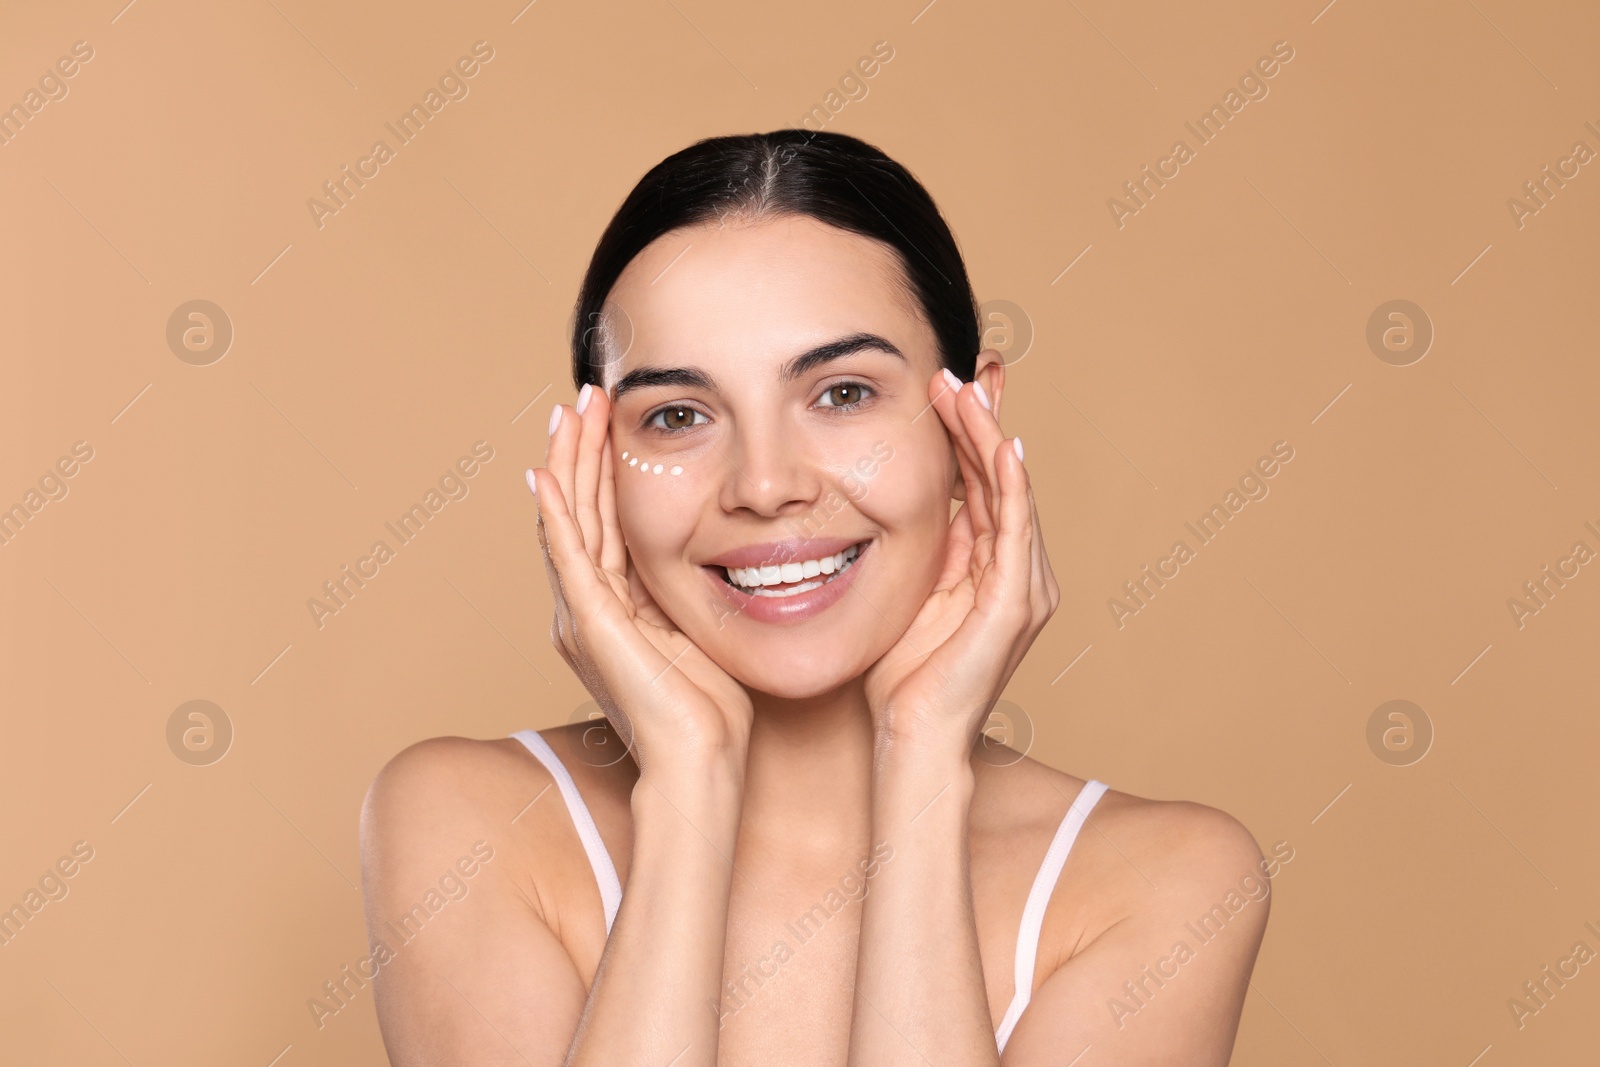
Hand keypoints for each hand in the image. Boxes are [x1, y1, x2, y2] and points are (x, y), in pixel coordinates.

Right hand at [528, 384, 753, 775]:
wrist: (702, 760)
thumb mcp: (701, 628)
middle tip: (584, 394)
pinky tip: (544, 474)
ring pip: (569, 520)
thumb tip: (720, 548)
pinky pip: (567, 556)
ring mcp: (583, 613)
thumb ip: (689, 590)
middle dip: (581, 449)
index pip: (603, 520)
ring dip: (569, 462)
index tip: (611, 418)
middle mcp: (588, 606)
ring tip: (571, 411)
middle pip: (580, 510)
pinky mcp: (588, 623)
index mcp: (614, 606)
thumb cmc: (713, 709)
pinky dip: (555, 513)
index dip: (603, 467)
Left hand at [862, 363, 1059, 754]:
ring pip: (1010, 492)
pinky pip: (1014, 530)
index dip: (968, 435)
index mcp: (993, 569)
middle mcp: (1020, 573)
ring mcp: (1023, 588)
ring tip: (967, 389)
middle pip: (1001, 479)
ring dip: (989, 437)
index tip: (947, 387)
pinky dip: (1008, 484)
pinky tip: (998, 444)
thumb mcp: (908, 593)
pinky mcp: (1014, 605)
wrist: (911, 740)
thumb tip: (902, 497)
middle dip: (982, 422)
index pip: (983, 485)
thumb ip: (921, 549)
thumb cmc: (902, 678)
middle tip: (961, 370)